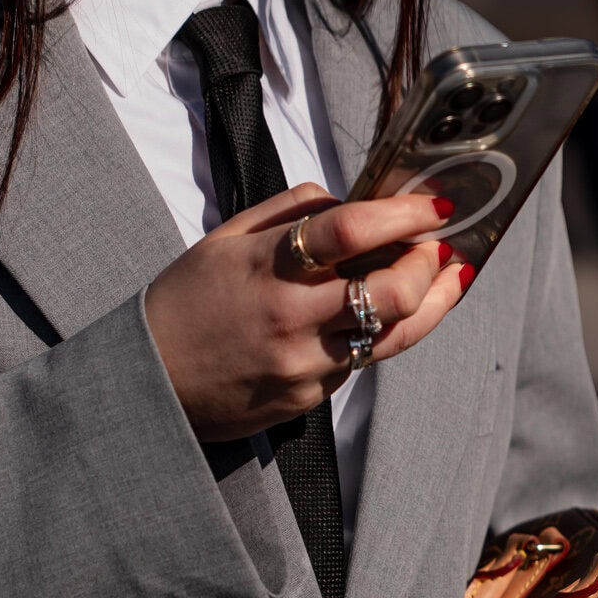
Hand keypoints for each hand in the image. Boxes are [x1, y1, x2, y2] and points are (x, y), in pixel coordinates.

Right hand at [145, 183, 469, 442]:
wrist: (149, 382)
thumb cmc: (184, 302)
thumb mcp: (225, 238)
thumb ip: (289, 211)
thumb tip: (348, 199)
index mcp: (267, 266)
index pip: (351, 231)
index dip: (404, 215)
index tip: (434, 205)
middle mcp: (291, 317)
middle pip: (392, 292)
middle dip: (429, 265)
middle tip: (439, 246)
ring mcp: (303, 364)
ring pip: (393, 335)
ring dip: (431, 303)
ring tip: (448, 278)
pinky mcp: (308, 398)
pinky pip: (360, 361)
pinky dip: (381, 333)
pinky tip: (390, 314)